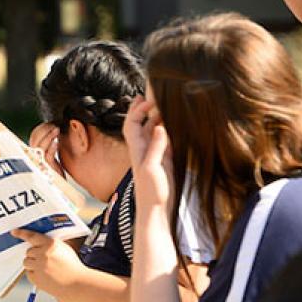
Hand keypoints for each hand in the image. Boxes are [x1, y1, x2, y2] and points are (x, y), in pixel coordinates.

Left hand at [14, 229, 84, 301]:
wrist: (78, 285)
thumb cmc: (73, 268)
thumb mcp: (65, 250)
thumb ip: (51, 245)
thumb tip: (40, 244)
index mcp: (51, 244)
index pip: (32, 236)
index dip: (22, 233)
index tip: (15, 232)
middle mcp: (43, 253)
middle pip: (29, 251)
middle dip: (35, 255)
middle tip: (46, 261)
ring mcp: (38, 266)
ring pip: (26, 262)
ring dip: (33, 264)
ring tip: (46, 269)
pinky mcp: (36, 277)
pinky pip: (29, 273)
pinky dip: (35, 274)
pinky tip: (46, 276)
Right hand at [28, 123, 65, 178]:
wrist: (59, 190)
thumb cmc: (55, 176)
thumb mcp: (51, 161)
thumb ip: (49, 150)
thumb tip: (54, 136)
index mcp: (34, 155)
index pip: (33, 138)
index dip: (40, 130)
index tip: (49, 124)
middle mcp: (34, 158)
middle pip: (35, 140)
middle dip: (44, 130)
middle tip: (53, 125)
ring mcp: (39, 163)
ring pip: (40, 145)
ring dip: (49, 136)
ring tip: (56, 130)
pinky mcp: (46, 168)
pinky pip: (48, 155)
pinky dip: (52, 146)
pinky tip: (57, 142)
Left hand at [123, 97, 172, 213]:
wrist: (155, 208)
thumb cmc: (151, 191)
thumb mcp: (152, 168)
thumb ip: (155, 147)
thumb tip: (158, 126)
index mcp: (137, 149)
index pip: (131, 124)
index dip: (137, 110)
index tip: (148, 100)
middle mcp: (142, 149)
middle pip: (138, 123)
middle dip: (140, 109)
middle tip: (145, 93)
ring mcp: (152, 153)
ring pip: (150, 130)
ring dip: (153, 117)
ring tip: (159, 103)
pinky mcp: (163, 159)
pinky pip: (162, 139)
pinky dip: (164, 129)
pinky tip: (170, 124)